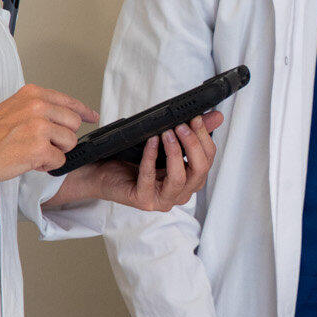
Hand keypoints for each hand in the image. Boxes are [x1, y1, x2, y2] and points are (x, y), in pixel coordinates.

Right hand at [0, 85, 94, 194]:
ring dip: (55, 152)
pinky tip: (28, 161)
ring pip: (70, 142)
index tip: (92, 117)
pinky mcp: (39, 147)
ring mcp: (39, 126)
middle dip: (62, 138)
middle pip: (74, 123)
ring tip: (32, 152)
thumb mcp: (13, 109)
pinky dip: (46, 165)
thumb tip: (62, 117)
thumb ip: (37, 109)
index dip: (83, 111)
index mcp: (32, 94)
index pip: (69, 101)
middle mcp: (37, 106)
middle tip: (42, 144)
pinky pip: (59, 160)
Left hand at [44, 112, 223, 212]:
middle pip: (199, 171)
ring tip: (167, 132)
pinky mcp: (143, 200)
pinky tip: (150, 141)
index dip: (204, 138)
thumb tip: (215, 116)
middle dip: (193, 144)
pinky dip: (151, 156)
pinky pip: (150, 178)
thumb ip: (190, 132)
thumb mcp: (164, 142)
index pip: (207, 160)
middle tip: (182, 125)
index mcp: (188, 181)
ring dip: (175, 152)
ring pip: (180, 177)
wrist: (100, 172)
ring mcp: (162, 200)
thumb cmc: (131, 159)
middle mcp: (179, 193)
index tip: (195, 118)